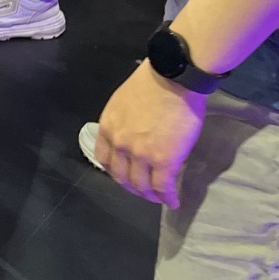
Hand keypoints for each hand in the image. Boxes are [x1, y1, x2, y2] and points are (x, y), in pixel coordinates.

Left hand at [95, 59, 207, 207]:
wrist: (172, 78)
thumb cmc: (151, 84)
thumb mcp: (123, 103)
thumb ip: (123, 123)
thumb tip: (133, 135)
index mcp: (108, 128)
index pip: (104, 159)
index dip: (115, 172)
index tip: (125, 176)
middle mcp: (119, 144)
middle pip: (121, 176)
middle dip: (132, 188)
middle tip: (143, 191)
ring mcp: (141, 154)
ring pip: (141, 185)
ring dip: (150, 196)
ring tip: (159, 198)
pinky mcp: (164, 160)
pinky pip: (163, 187)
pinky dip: (168, 198)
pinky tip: (173, 201)